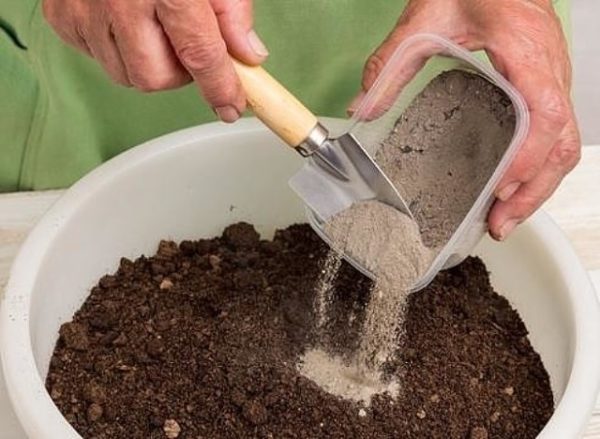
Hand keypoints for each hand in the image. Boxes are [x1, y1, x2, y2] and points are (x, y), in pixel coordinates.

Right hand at [43, 0, 268, 121]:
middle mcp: (120, 3)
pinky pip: (97, 58)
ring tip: (153, 25)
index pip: (200, 55)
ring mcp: (85, 11)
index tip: (230, 108)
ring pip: (126, 75)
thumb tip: (248, 55)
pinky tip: (124, 21)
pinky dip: (117, 49)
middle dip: (178, 72)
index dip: (220, 88)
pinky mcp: (62, 16)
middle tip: (185, 43)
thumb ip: (232, 10)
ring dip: (148, 62)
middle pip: (155, 79)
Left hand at [351, 0, 579, 239]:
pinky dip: (537, 167)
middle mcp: (550, 70)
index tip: (500, 187)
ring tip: (503, 218)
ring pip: (565, 144)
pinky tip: (511, 187)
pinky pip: (556, 134)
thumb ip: (392, 63)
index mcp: (525, 50)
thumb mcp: (425, 18)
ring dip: (537, 187)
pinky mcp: (547, 87)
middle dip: (533, 190)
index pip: (544, 112)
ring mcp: (554, 80)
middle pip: (562, 143)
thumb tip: (363, 107)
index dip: (527, 156)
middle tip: (498, 224)